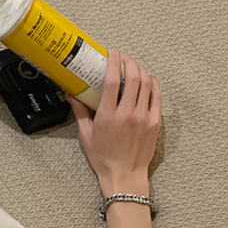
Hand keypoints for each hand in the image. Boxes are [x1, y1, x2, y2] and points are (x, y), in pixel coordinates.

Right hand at [66, 49, 161, 193]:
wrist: (124, 174)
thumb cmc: (103, 158)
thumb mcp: (86, 135)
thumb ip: (80, 113)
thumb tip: (71, 95)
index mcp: (108, 117)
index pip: (112, 81)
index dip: (114, 63)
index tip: (113, 54)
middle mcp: (127, 114)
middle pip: (133, 77)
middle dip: (130, 62)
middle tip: (125, 57)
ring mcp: (144, 117)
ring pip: (146, 83)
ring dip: (141, 70)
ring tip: (135, 66)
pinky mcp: (155, 121)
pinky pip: (156, 95)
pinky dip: (153, 83)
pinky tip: (147, 79)